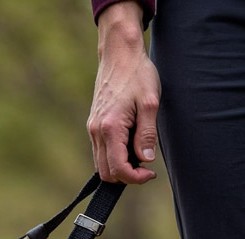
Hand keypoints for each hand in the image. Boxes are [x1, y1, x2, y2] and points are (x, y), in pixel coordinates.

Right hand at [88, 1, 159, 184]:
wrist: (119, 55)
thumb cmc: (138, 75)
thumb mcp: (150, 103)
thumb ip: (147, 134)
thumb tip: (146, 160)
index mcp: (110, 128)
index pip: (118, 168)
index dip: (135, 178)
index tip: (151, 173)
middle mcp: (96, 132)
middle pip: (105, 172)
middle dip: (126, 176)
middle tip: (147, 167)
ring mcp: (92, 129)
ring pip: (100, 164)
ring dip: (120, 166)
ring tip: (140, 153)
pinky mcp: (93, 125)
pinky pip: (100, 151)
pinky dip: (114, 156)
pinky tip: (130, 144)